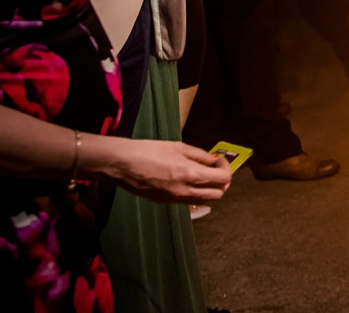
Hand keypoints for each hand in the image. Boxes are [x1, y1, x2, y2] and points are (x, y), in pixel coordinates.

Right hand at [95, 136, 232, 204]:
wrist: (122, 165)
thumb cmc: (149, 151)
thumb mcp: (179, 147)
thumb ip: (200, 156)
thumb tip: (214, 160)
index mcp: (190, 174)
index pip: (222, 179)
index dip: (226, 168)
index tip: (220, 160)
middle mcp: (185, 191)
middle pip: (218, 194)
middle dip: (222, 181)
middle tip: (216, 168)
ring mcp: (175, 199)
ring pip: (204, 200)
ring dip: (210, 189)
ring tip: (203, 174)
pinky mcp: (165, 202)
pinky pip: (189, 201)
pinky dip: (196, 193)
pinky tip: (189, 180)